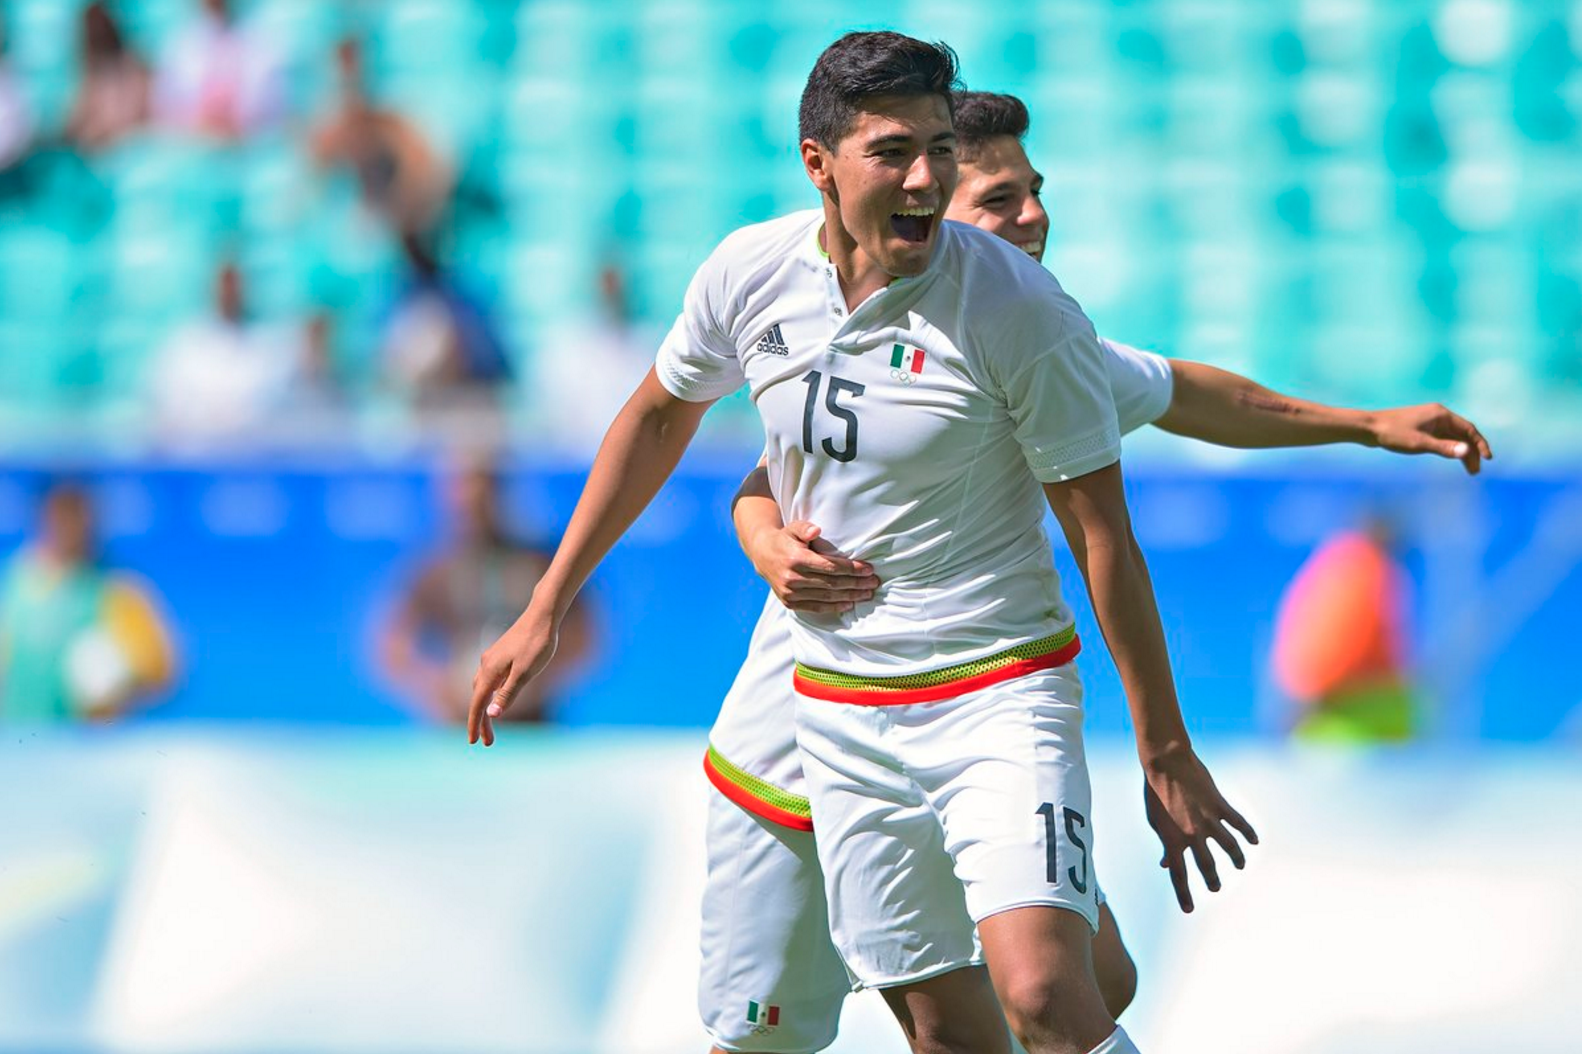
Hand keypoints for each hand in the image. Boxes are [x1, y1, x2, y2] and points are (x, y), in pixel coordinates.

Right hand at [467, 606, 557, 745]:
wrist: (543, 615)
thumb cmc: (537, 643)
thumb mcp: (525, 673)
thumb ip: (508, 694)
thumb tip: (492, 714)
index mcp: (490, 671)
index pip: (478, 704)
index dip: (475, 724)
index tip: (473, 742)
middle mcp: (486, 664)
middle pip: (478, 698)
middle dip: (481, 721)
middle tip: (487, 742)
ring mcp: (493, 658)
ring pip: (483, 688)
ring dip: (485, 707)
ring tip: (492, 725)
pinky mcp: (501, 654)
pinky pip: (490, 679)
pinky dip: (490, 694)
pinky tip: (499, 698)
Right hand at [745, 520, 878, 613]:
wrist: (762, 555)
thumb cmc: (785, 539)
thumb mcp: (793, 528)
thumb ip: (804, 528)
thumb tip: (816, 531)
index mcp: (796, 559)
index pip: (830, 566)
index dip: (851, 569)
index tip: (868, 569)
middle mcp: (792, 578)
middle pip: (832, 583)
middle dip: (856, 583)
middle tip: (874, 582)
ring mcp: (790, 593)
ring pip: (827, 597)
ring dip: (850, 596)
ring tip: (867, 594)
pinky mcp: (790, 603)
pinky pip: (816, 608)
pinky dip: (834, 607)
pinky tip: (849, 604)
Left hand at [1143, 748, 1257, 912]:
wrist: (1166, 763)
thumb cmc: (1155, 793)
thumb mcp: (1155, 822)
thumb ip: (1165, 844)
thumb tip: (1166, 864)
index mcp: (1172, 840)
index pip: (1179, 875)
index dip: (1184, 895)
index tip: (1189, 910)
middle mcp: (1192, 835)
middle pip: (1207, 866)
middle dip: (1212, 880)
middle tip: (1215, 886)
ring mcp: (1208, 820)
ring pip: (1230, 847)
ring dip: (1236, 859)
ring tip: (1239, 866)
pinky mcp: (1220, 806)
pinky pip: (1239, 823)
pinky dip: (1248, 833)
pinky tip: (1254, 841)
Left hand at [1369, 403, 1492, 474]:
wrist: (1368, 428)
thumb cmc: (1392, 434)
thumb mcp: (1419, 443)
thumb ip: (1443, 448)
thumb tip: (1466, 452)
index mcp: (1441, 414)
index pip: (1469, 429)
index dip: (1480, 444)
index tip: (1488, 458)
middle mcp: (1438, 415)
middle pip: (1463, 434)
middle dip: (1472, 452)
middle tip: (1475, 471)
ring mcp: (1430, 421)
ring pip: (1453, 437)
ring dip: (1461, 452)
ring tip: (1469, 471)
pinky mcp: (1422, 428)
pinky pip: (1443, 438)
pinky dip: (1450, 449)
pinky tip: (1452, 458)